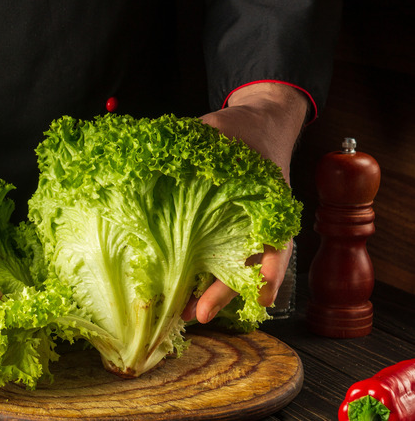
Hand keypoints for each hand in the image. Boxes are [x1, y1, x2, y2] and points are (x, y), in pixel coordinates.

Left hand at [181, 82, 307, 322]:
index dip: (270, 268)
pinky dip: (201, 277)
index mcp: (270, 201)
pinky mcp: (225, 230)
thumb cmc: (244, 128)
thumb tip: (161, 148)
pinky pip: (216, 258)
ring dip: (211, 293)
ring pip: (232, 270)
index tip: (263, 293)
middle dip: (226, 294)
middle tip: (200, 314)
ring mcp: (245, 229)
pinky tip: (181, 293)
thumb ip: (200, 139)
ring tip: (185, 314)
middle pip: (250, 268)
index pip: (276, 241)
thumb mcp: (223, 128)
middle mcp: (262, 222)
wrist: (259, 124)